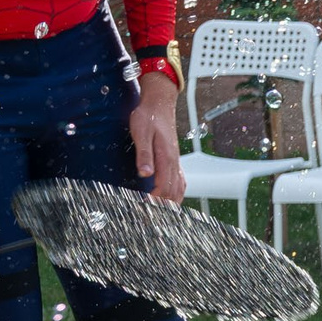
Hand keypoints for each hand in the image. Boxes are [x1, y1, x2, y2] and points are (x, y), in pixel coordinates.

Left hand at [131, 73, 184, 202]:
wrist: (159, 102)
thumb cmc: (148, 116)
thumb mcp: (141, 132)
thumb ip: (144, 154)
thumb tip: (144, 173)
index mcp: (166, 157)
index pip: (163, 186)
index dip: (154, 200)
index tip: (144, 209)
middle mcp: (174, 161)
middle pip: (174, 191)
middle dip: (164, 206)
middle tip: (152, 218)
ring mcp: (176, 160)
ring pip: (180, 187)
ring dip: (173, 202)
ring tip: (164, 214)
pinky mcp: (174, 157)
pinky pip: (180, 180)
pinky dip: (177, 192)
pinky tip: (172, 197)